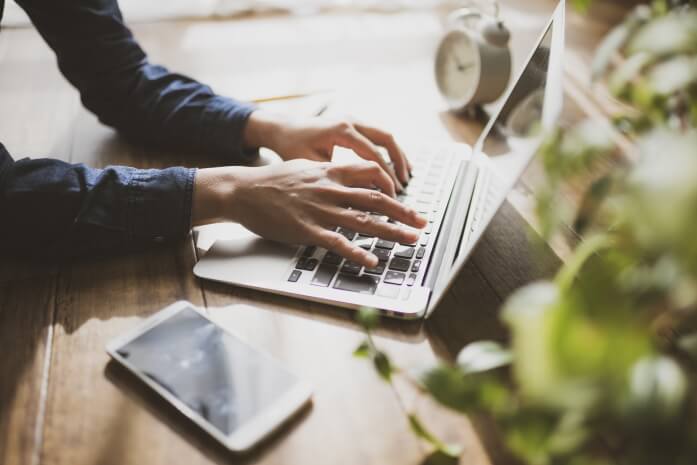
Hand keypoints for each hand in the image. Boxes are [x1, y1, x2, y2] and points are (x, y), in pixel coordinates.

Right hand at [192, 160, 426, 266]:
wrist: (243, 190)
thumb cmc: (272, 181)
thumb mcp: (305, 168)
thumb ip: (329, 173)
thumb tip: (347, 176)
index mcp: (331, 173)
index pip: (372, 174)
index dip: (393, 186)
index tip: (403, 199)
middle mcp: (331, 190)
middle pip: (377, 199)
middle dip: (404, 212)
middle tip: (422, 223)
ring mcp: (320, 211)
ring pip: (364, 220)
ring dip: (391, 232)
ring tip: (411, 240)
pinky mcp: (307, 230)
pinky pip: (338, 243)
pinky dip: (357, 254)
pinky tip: (372, 262)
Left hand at [243, 111, 411, 192]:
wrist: (281, 128)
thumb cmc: (291, 147)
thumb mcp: (309, 165)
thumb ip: (332, 178)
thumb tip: (352, 199)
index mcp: (340, 131)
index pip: (373, 154)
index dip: (385, 176)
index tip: (392, 194)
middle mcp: (350, 121)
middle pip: (386, 139)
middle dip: (398, 163)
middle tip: (404, 184)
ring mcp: (353, 120)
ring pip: (385, 136)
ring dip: (397, 156)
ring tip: (406, 176)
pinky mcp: (353, 124)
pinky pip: (377, 136)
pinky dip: (388, 151)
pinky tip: (394, 166)